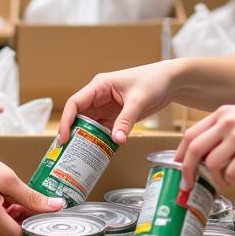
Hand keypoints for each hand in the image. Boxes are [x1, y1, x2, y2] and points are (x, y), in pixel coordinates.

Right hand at [0, 146, 65, 235]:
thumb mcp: (8, 179)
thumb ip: (32, 197)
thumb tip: (56, 206)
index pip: (21, 235)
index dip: (33, 224)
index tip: (40, 211)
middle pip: (13, 234)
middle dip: (24, 220)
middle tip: (28, 201)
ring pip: (5, 229)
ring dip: (15, 216)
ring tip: (15, 196)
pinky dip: (4, 214)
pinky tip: (4, 197)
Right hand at [59, 61, 176, 144]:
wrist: (170, 82)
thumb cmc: (153, 81)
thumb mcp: (138, 100)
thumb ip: (126, 120)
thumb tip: (116, 140)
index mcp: (99, 86)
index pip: (75, 103)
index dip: (66, 120)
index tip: (64, 137)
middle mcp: (99, 96)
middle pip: (79, 116)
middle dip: (73, 132)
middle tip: (67, 151)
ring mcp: (107, 107)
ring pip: (90, 125)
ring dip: (85, 138)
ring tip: (79, 155)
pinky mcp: (116, 116)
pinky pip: (103, 130)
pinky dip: (100, 140)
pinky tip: (98, 151)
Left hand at [173, 101, 234, 188]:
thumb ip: (224, 130)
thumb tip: (206, 155)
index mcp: (222, 113)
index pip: (191, 134)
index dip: (180, 153)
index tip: (178, 166)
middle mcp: (228, 123)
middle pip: (194, 149)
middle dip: (188, 170)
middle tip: (189, 184)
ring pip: (211, 164)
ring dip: (217, 178)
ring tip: (227, 179)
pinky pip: (232, 173)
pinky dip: (234, 180)